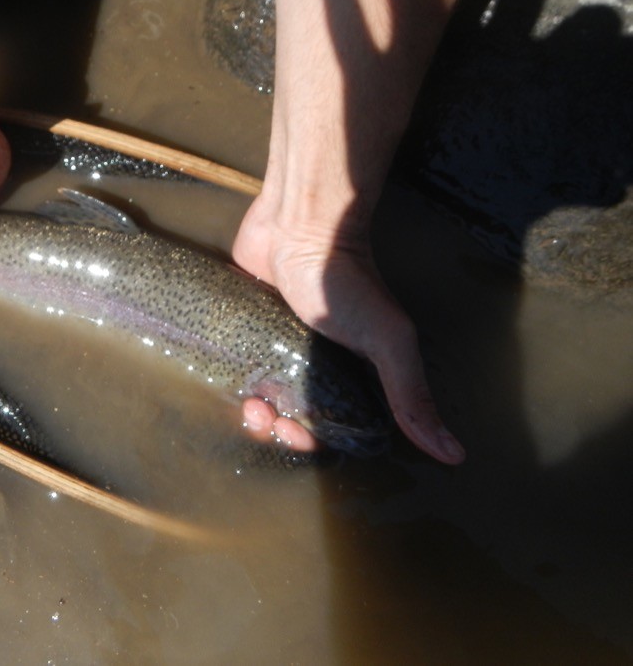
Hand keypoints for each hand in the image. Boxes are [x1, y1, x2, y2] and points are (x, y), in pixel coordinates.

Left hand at [233, 193, 465, 464]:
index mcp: (354, 375)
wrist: (298, 226)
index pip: (332, 428)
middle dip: (277, 428)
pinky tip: (227, 386)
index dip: (311, 441)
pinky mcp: (250, 328)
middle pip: (293, 417)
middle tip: (262, 416)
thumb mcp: (388, 340)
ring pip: (264, 396)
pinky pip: (239, 366)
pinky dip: (232, 382)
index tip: (294, 433)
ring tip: (246, 404)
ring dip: (254, 411)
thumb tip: (455, 455)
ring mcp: (281, 346)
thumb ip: (412, 395)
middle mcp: (318, 365)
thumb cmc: (346, 282)